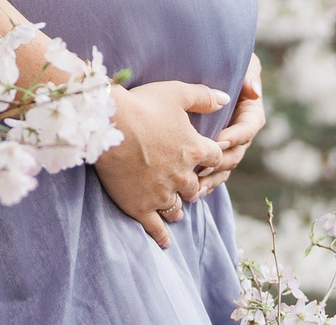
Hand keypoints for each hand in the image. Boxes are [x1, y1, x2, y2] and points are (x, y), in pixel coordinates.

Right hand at [92, 80, 228, 247]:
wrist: (108, 124)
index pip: (215, 158)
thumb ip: (204, 97)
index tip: (206, 157)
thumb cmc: (143, 104)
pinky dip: (162, 236)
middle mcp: (182, 176)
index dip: (210, 157)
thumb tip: (227, 99)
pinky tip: (165, 242)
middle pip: (195, 187)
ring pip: (177, 208)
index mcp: (195, 149)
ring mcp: (162, 194)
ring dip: (177, 207)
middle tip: (184, 184)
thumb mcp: (177, 92)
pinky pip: (155, 227)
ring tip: (174, 210)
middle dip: (191, 185)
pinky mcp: (140, 206)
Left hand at [191, 56, 265, 201]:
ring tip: (198, 185)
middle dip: (221, 160)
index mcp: (250, 113)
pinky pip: (215, 171)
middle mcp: (241, 132)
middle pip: (237, 152)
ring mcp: (228, 145)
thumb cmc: (226, 62)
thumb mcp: (243, 63)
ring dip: (213, 176)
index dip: (236, 135)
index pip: (248, 128)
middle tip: (204, 166)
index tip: (220, 140)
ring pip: (226, 165)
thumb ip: (250, 74)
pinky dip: (207, 181)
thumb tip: (254, 92)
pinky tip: (196, 189)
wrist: (204, 67)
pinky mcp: (214, 152)